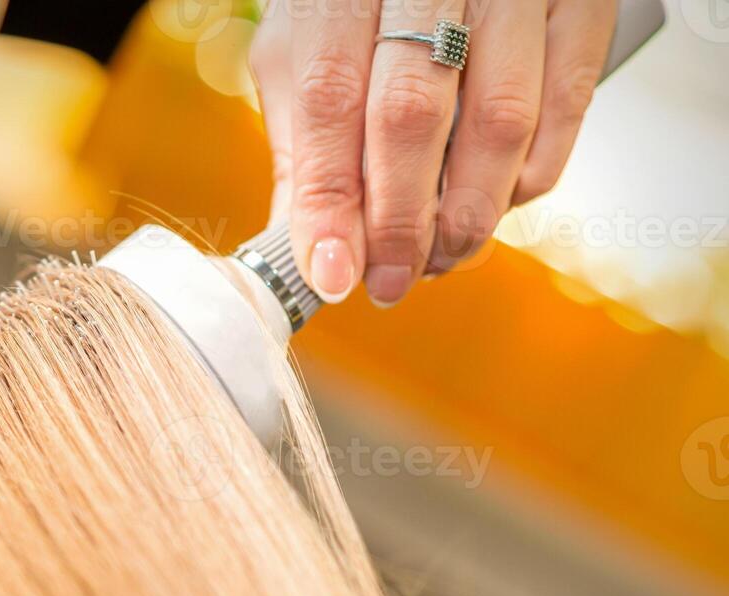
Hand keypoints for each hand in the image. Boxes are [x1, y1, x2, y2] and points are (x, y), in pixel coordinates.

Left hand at [250, 0, 617, 306]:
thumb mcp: (305, 42)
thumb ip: (301, 138)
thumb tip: (306, 245)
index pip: (329, 100)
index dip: (332, 199)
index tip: (333, 272)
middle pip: (412, 114)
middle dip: (399, 222)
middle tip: (389, 282)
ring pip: (500, 120)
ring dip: (468, 213)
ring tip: (438, 258)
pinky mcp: (580, 2)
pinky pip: (566, 107)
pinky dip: (530, 177)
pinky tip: (495, 205)